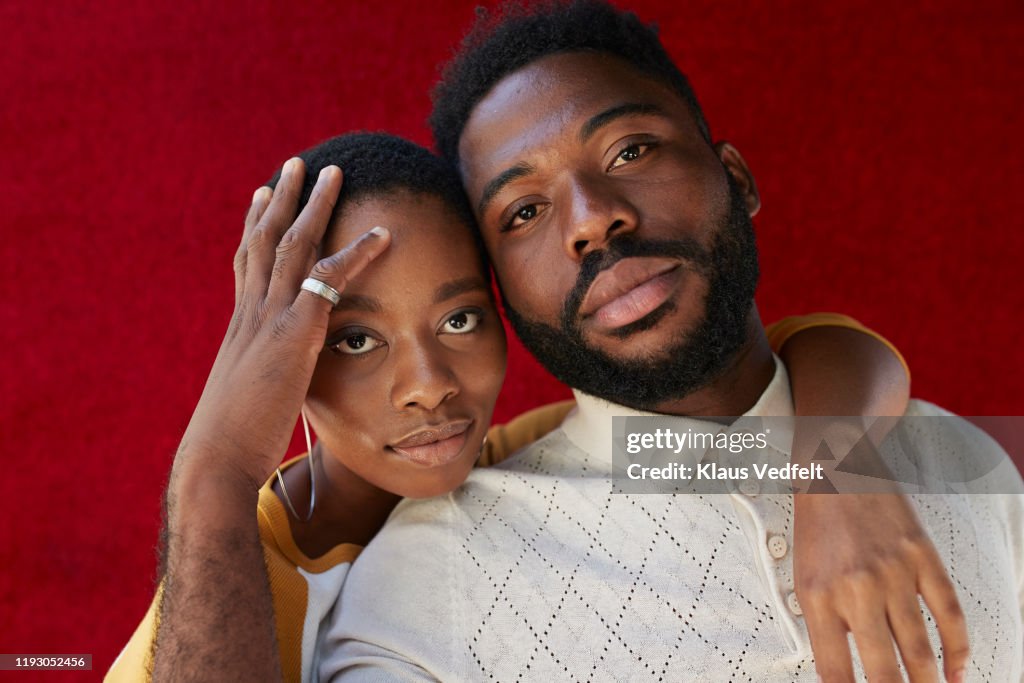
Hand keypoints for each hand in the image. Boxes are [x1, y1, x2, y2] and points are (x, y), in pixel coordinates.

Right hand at [174, 158, 389, 489]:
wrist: (217, 457)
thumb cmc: (233, 441)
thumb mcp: (250, 400)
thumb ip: (266, 381)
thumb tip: (274, 386)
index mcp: (241, 327)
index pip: (247, 265)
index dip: (255, 229)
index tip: (263, 198)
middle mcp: (251, 313)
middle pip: (264, 239)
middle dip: (282, 199)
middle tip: (295, 165)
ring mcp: (269, 318)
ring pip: (291, 244)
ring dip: (313, 204)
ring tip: (332, 171)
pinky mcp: (294, 332)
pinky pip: (329, 279)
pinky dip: (357, 253)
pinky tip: (382, 235)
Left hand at [794, 489, 967, 682]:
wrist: (835, 468)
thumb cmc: (817, 523)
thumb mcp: (803, 574)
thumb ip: (824, 619)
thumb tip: (849, 661)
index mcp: (817, 596)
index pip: (834, 670)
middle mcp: (856, 589)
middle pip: (883, 669)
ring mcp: (894, 575)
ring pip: (919, 650)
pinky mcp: (922, 558)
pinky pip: (949, 613)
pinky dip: (957, 649)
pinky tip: (956, 671)